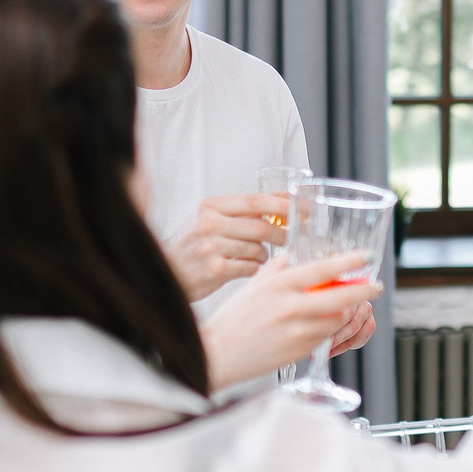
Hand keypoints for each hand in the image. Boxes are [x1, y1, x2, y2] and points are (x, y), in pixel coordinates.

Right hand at [165, 192, 289, 299]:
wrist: (166, 271)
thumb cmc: (193, 245)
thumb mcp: (209, 219)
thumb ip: (241, 211)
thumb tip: (284, 200)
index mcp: (211, 206)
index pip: (257, 200)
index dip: (285, 204)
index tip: (306, 208)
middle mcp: (209, 223)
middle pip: (262, 226)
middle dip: (282, 234)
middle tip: (290, 240)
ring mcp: (210, 247)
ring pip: (258, 248)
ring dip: (264, 254)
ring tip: (255, 256)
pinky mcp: (214, 270)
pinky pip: (250, 267)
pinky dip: (254, 268)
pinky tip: (245, 268)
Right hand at [199, 251, 376, 388]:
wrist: (219, 353)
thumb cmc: (236, 317)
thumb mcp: (257, 284)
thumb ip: (281, 266)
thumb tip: (301, 250)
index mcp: (280, 284)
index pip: (322, 269)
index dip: (349, 262)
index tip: (367, 257)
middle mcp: (290, 306)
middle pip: (340, 296)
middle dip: (363, 290)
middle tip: (376, 286)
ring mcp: (296, 331)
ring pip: (337, 319)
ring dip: (346, 313)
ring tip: (345, 307)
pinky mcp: (299, 350)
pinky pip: (326, 337)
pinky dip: (330, 330)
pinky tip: (324, 325)